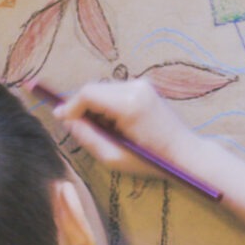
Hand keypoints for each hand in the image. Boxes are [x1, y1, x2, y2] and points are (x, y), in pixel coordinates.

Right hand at [51, 77, 197, 180]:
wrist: (183, 152)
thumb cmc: (149, 159)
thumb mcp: (111, 156)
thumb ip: (86, 136)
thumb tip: (66, 120)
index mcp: (129, 103)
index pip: (87, 93)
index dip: (70, 106)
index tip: (61, 121)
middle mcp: (136, 87)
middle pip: (93, 89)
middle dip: (82, 107)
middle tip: (82, 130)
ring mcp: (142, 84)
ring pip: (103, 89)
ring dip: (95, 107)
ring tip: (105, 131)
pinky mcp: (145, 87)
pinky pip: (114, 91)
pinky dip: (107, 105)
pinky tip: (116, 124)